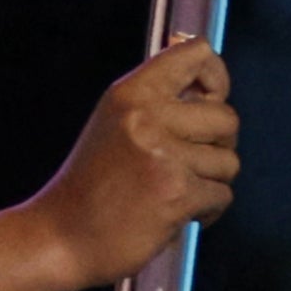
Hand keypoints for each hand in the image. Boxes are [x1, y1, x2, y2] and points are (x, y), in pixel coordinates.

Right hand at [30, 34, 238, 290]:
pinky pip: (222, 195)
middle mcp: (146, 118)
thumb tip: (208, 88)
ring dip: (211, 181)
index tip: (212, 97)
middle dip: (219, 145)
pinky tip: (178, 212)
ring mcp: (163, 156)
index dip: (216, 77)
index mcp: (130, 94)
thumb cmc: (87, 186)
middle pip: (226, 117)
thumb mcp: (113, 124)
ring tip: (177, 189)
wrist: (61, 235)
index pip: (196, 55)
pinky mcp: (177, 193)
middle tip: (194, 161)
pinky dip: (207, 210)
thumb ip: (155, 101)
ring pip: (228, 161)